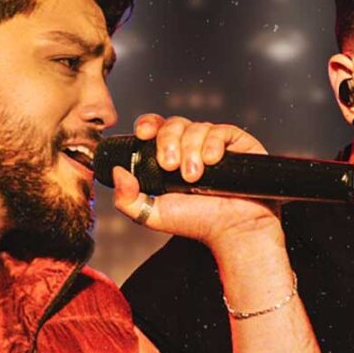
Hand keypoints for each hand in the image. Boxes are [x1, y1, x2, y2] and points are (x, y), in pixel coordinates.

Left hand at [111, 114, 283, 251]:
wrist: (232, 229)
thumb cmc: (198, 222)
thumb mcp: (153, 214)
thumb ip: (127, 198)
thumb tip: (116, 172)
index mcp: (170, 155)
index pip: (155, 127)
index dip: (148, 125)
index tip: (143, 135)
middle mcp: (191, 145)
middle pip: (173, 124)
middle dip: (168, 142)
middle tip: (171, 167)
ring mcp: (214, 142)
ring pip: (196, 127)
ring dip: (191, 150)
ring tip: (194, 177)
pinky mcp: (237, 142)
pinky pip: (221, 130)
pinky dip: (213, 144)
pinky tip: (212, 161)